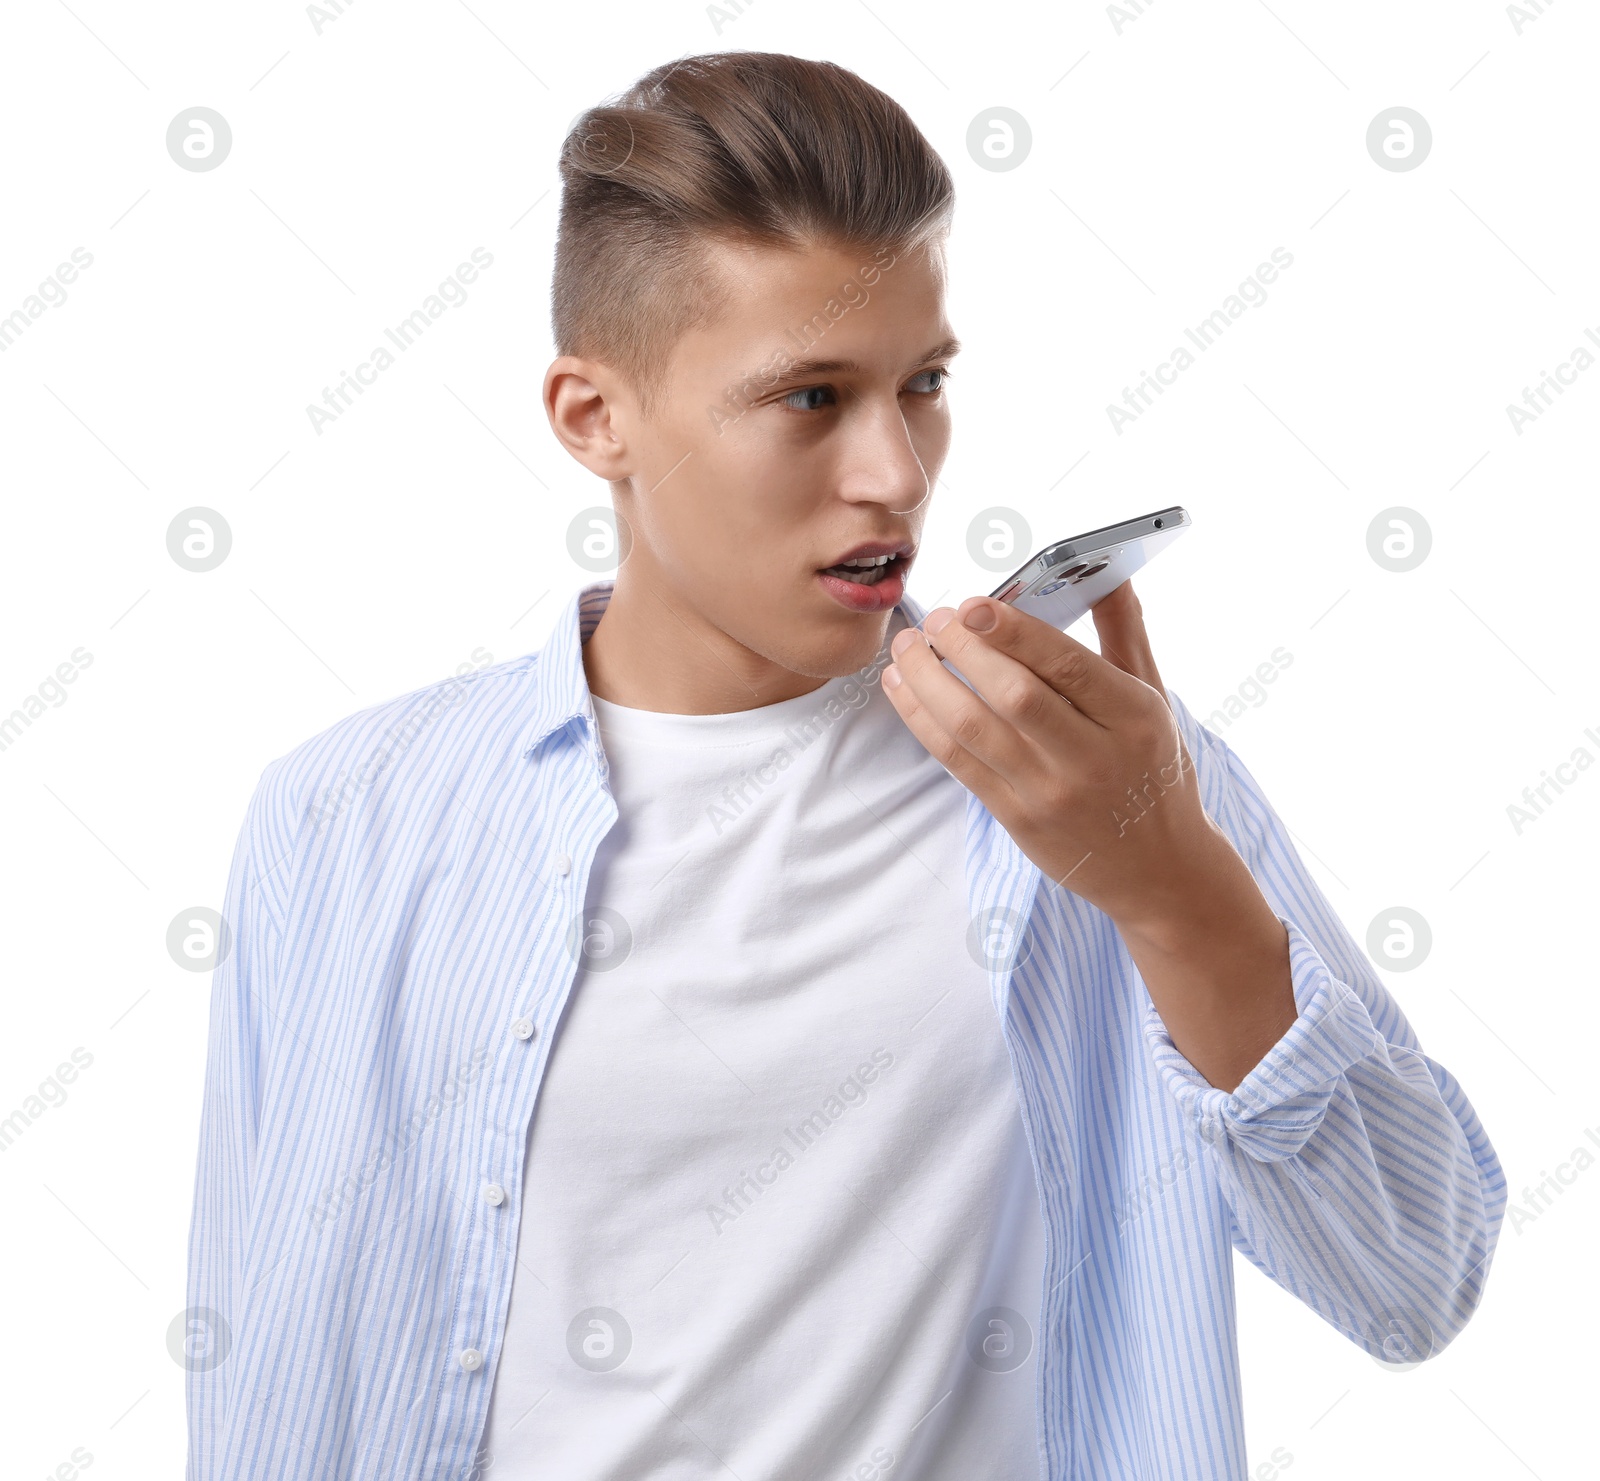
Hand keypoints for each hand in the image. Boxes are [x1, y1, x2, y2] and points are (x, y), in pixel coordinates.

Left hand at [882, 581, 1294, 1090]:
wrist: (1158, 867)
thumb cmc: (1151, 768)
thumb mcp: (1153, 698)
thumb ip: (1124, 630)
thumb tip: (1108, 566)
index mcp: (1134, 717)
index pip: (1067, 666)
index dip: (1013, 632)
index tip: (971, 604)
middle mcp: (1094, 758)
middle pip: (1015, 696)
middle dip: (963, 650)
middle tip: (933, 619)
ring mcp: (1052, 793)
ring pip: (974, 729)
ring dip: (929, 682)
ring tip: (907, 649)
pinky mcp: (1018, 819)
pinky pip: (958, 762)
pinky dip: (922, 720)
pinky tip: (902, 688)